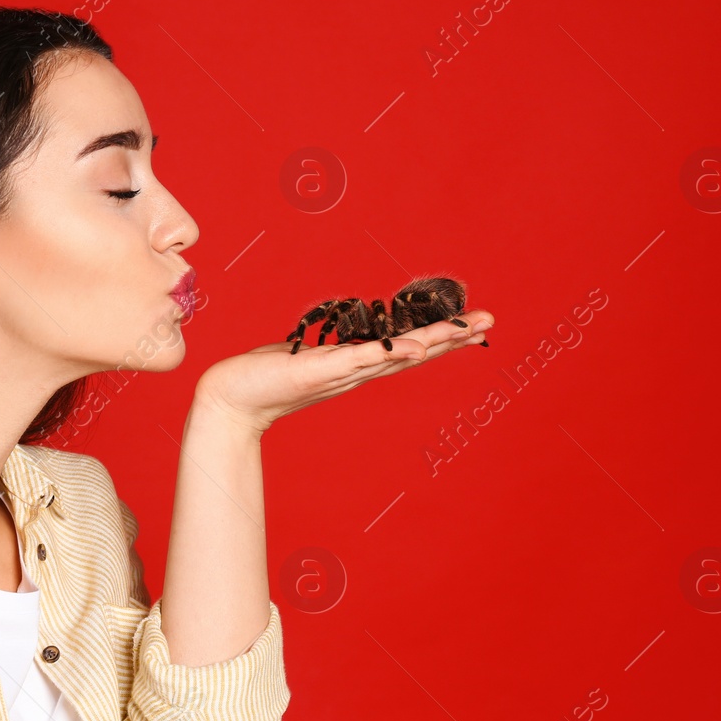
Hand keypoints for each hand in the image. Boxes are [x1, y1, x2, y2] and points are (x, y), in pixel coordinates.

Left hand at [195, 310, 495, 434]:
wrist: (230, 399)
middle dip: (452, 337)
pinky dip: (388, 353)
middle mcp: (356, 371)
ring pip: (395, 356)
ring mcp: (340, 373)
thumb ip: (332, 351)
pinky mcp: (319, 371)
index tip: (476, 324)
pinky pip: (359, 359)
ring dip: (432, 343)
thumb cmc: (265, 376)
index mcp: (356, 364)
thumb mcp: (308, 357)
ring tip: (465, 330)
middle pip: (414, 352)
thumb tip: (347, 341)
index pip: (408, 348)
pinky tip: (415, 347)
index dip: (443, 337)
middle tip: (490, 322)